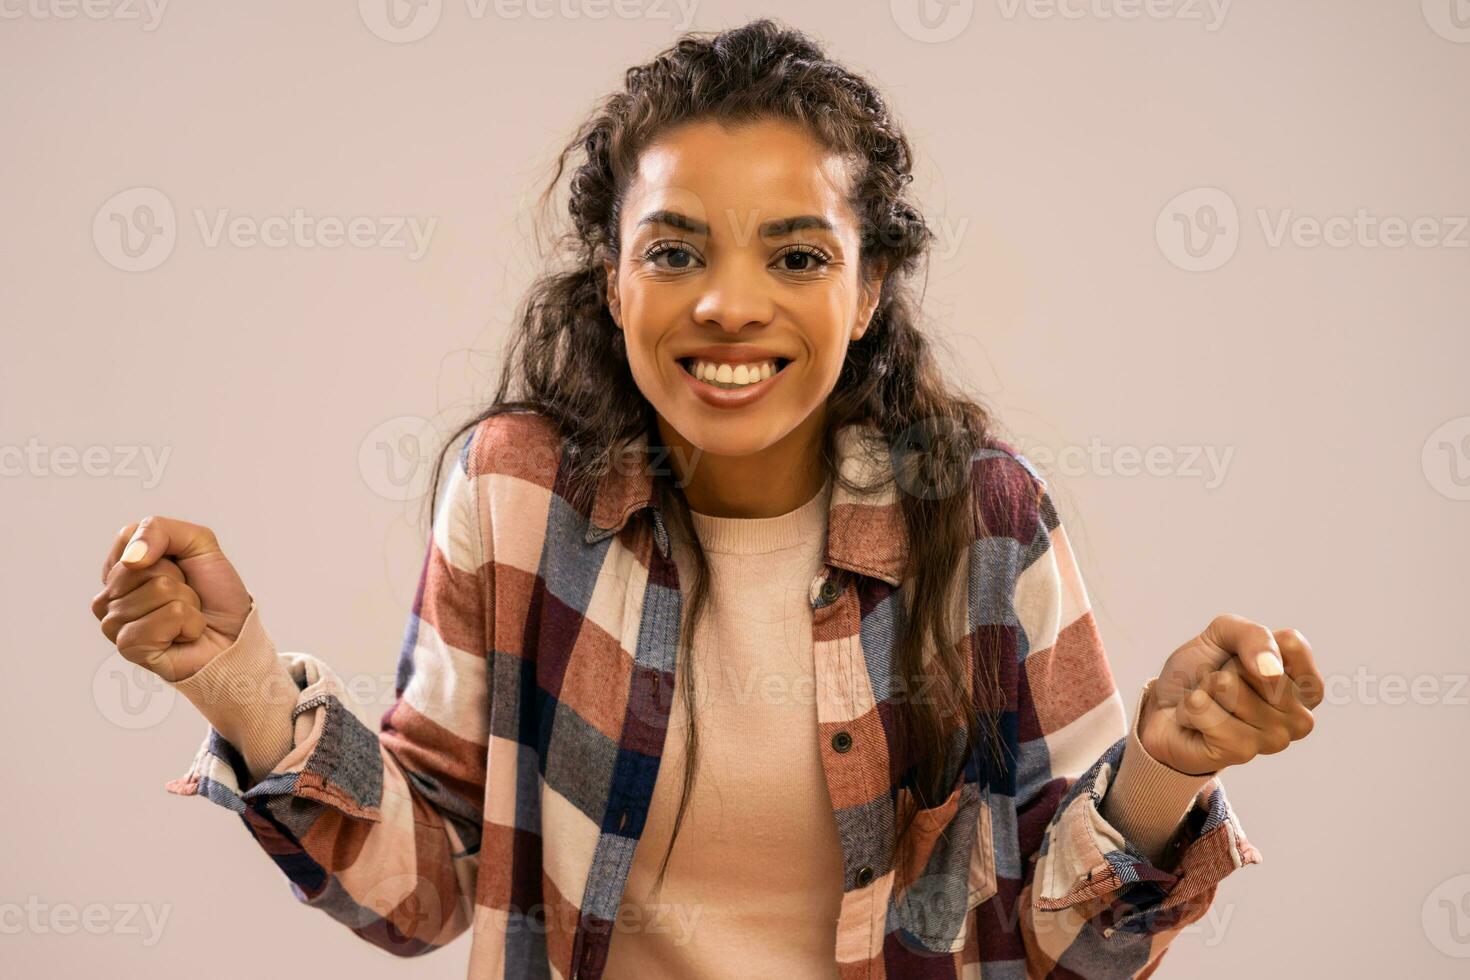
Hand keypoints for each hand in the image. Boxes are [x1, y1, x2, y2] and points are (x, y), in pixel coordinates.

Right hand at [91, 516, 253, 682]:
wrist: (235, 637)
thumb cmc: (215, 594)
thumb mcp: (198, 543)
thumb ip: (160, 529)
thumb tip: (131, 558)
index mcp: (118, 569)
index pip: (128, 535)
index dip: (168, 548)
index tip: (181, 568)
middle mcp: (108, 596)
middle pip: (144, 566)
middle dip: (181, 579)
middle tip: (188, 598)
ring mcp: (113, 623)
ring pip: (160, 589)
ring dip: (189, 603)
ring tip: (186, 618)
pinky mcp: (129, 646)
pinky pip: (170, 616)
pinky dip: (191, 623)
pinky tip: (184, 636)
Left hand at [1139, 614, 1323, 775]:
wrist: (1163, 711)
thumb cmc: (1199, 672)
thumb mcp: (1224, 634)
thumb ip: (1254, 635)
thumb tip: (1271, 670)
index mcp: (1305, 685)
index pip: (1292, 643)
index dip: (1253, 642)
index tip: (1241, 659)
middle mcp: (1300, 716)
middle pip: (1255, 666)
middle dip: (1225, 668)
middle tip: (1220, 687)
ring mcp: (1275, 739)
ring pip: (1227, 686)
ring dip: (1204, 689)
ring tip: (1210, 705)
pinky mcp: (1242, 752)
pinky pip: (1204, 709)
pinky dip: (1189, 708)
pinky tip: (1197, 723)